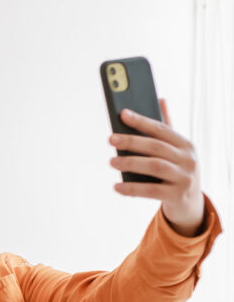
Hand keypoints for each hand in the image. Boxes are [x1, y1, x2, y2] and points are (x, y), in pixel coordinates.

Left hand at [109, 98, 205, 236]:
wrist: (190, 203)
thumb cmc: (176, 171)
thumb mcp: (175, 151)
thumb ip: (166, 128)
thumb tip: (160, 99)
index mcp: (186, 145)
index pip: (162, 129)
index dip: (142, 121)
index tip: (122, 114)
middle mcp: (188, 159)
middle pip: (157, 147)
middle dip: (132, 141)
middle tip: (111, 139)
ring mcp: (184, 178)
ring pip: (155, 167)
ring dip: (131, 163)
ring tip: (111, 161)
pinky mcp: (177, 196)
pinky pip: (151, 191)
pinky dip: (132, 188)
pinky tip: (117, 187)